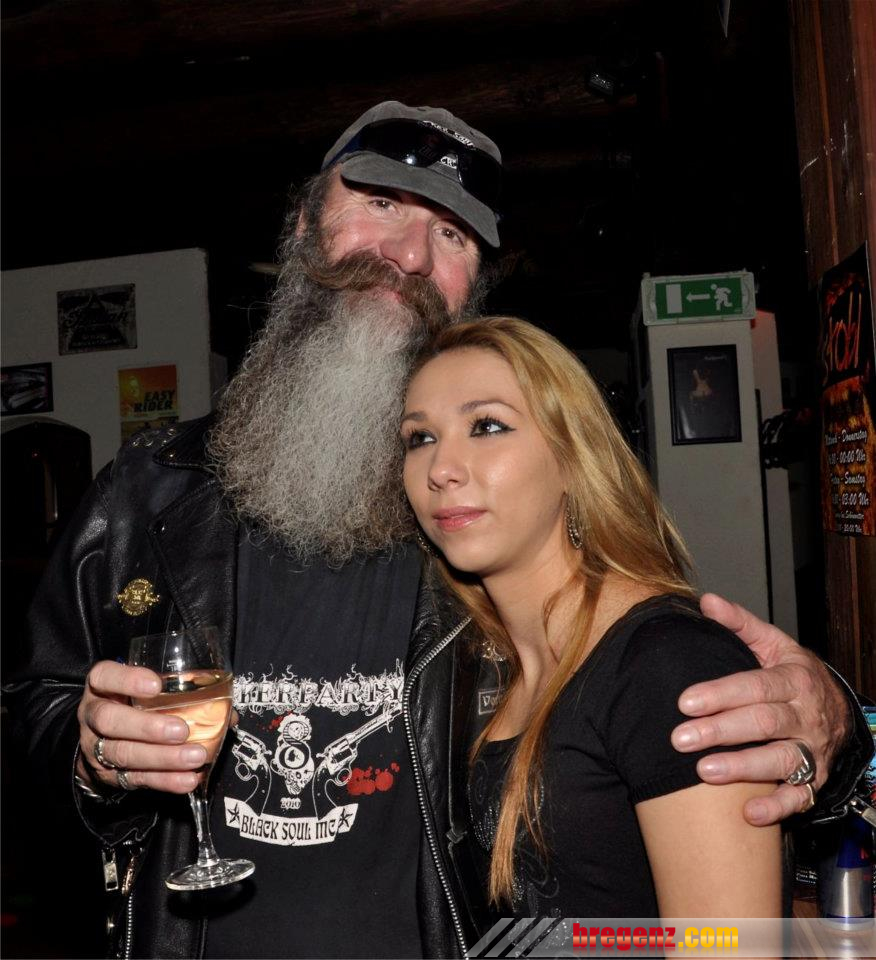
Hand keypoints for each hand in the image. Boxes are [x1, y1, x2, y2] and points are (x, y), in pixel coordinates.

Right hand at [76, 660, 206, 793]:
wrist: (102, 738)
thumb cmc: (135, 703)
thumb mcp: (147, 689)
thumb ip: (181, 693)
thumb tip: (228, 713)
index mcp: (102, 686)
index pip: (105, 677)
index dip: (127, 680)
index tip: (156, 685)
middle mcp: (94, 715)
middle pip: (110, 720)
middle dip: (147, 727)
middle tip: (181, 731)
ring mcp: (95, 747)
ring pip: (123, 754)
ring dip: (162, 758)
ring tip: (194, 757)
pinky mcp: (107, 775)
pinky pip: (135, 779)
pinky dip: (164, 780)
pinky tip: (187, 779)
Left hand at [670, 594, 850, 825]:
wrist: (839, 709)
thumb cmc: (793, 674)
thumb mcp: (773, 644)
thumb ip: (740, 624)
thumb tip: (706, 601)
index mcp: (793, 679)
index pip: (755, 686)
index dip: (720, 694)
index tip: (684, 701)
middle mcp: (805, 715)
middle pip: (763, 723)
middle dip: (720, 731)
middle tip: (679, 739)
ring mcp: (812, 750)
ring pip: (781, 760)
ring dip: (743, 767)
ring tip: (704, 772)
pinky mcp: (816, 780)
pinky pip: (800, 797)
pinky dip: (776, 807)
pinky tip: (748, 814)